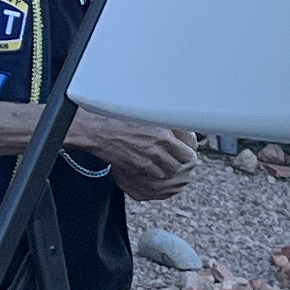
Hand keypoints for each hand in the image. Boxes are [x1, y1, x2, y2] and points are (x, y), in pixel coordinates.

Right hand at [77, 113, 198, 198]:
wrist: (99, 130)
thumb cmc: (121, 119)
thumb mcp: (148, 114)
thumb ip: (166, 122)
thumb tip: (182, 127)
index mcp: (164, 125)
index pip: (191, 142)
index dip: (191, 147)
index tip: (188, 148)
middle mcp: (160, 140)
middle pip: (185, 159)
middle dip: (184, 160)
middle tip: (180, 159)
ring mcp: (150, 154)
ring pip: (172, 170)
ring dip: (170, 168)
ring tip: (165, 163)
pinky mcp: (140, 165)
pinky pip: (157, 175)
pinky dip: (157, 174)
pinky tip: (152, 167)